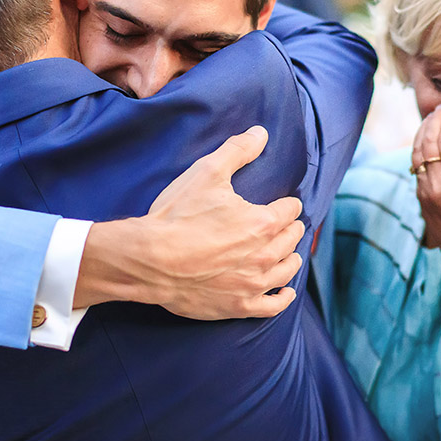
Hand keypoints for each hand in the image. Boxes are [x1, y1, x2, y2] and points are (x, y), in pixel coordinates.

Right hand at [79, 126, 304, 318]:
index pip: (289, 210)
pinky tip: (286, 291)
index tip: (284, 203)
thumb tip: (261, 133)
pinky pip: (272, 305)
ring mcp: (253, 284)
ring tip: (288, 253)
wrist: (149, 260)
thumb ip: (237, 150)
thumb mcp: (206, 173)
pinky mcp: (239, 306)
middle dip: (290, 229)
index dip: (287, 204)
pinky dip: (283, 297)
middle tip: (285, 225)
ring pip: (286, 270)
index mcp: (262, 223)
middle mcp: (264, 255)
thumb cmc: (177, 216)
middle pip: (291, 240)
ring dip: (290, 258)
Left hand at [411, 105, 440, 289]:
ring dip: (424, 130)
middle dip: (436, 120)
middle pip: (430, 140)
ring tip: (434, 118)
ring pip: (418, 150)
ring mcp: (426, 189)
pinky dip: (421, 146)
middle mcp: (439, 183)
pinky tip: (428, 138)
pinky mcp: (419, 194)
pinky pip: (416, 164)